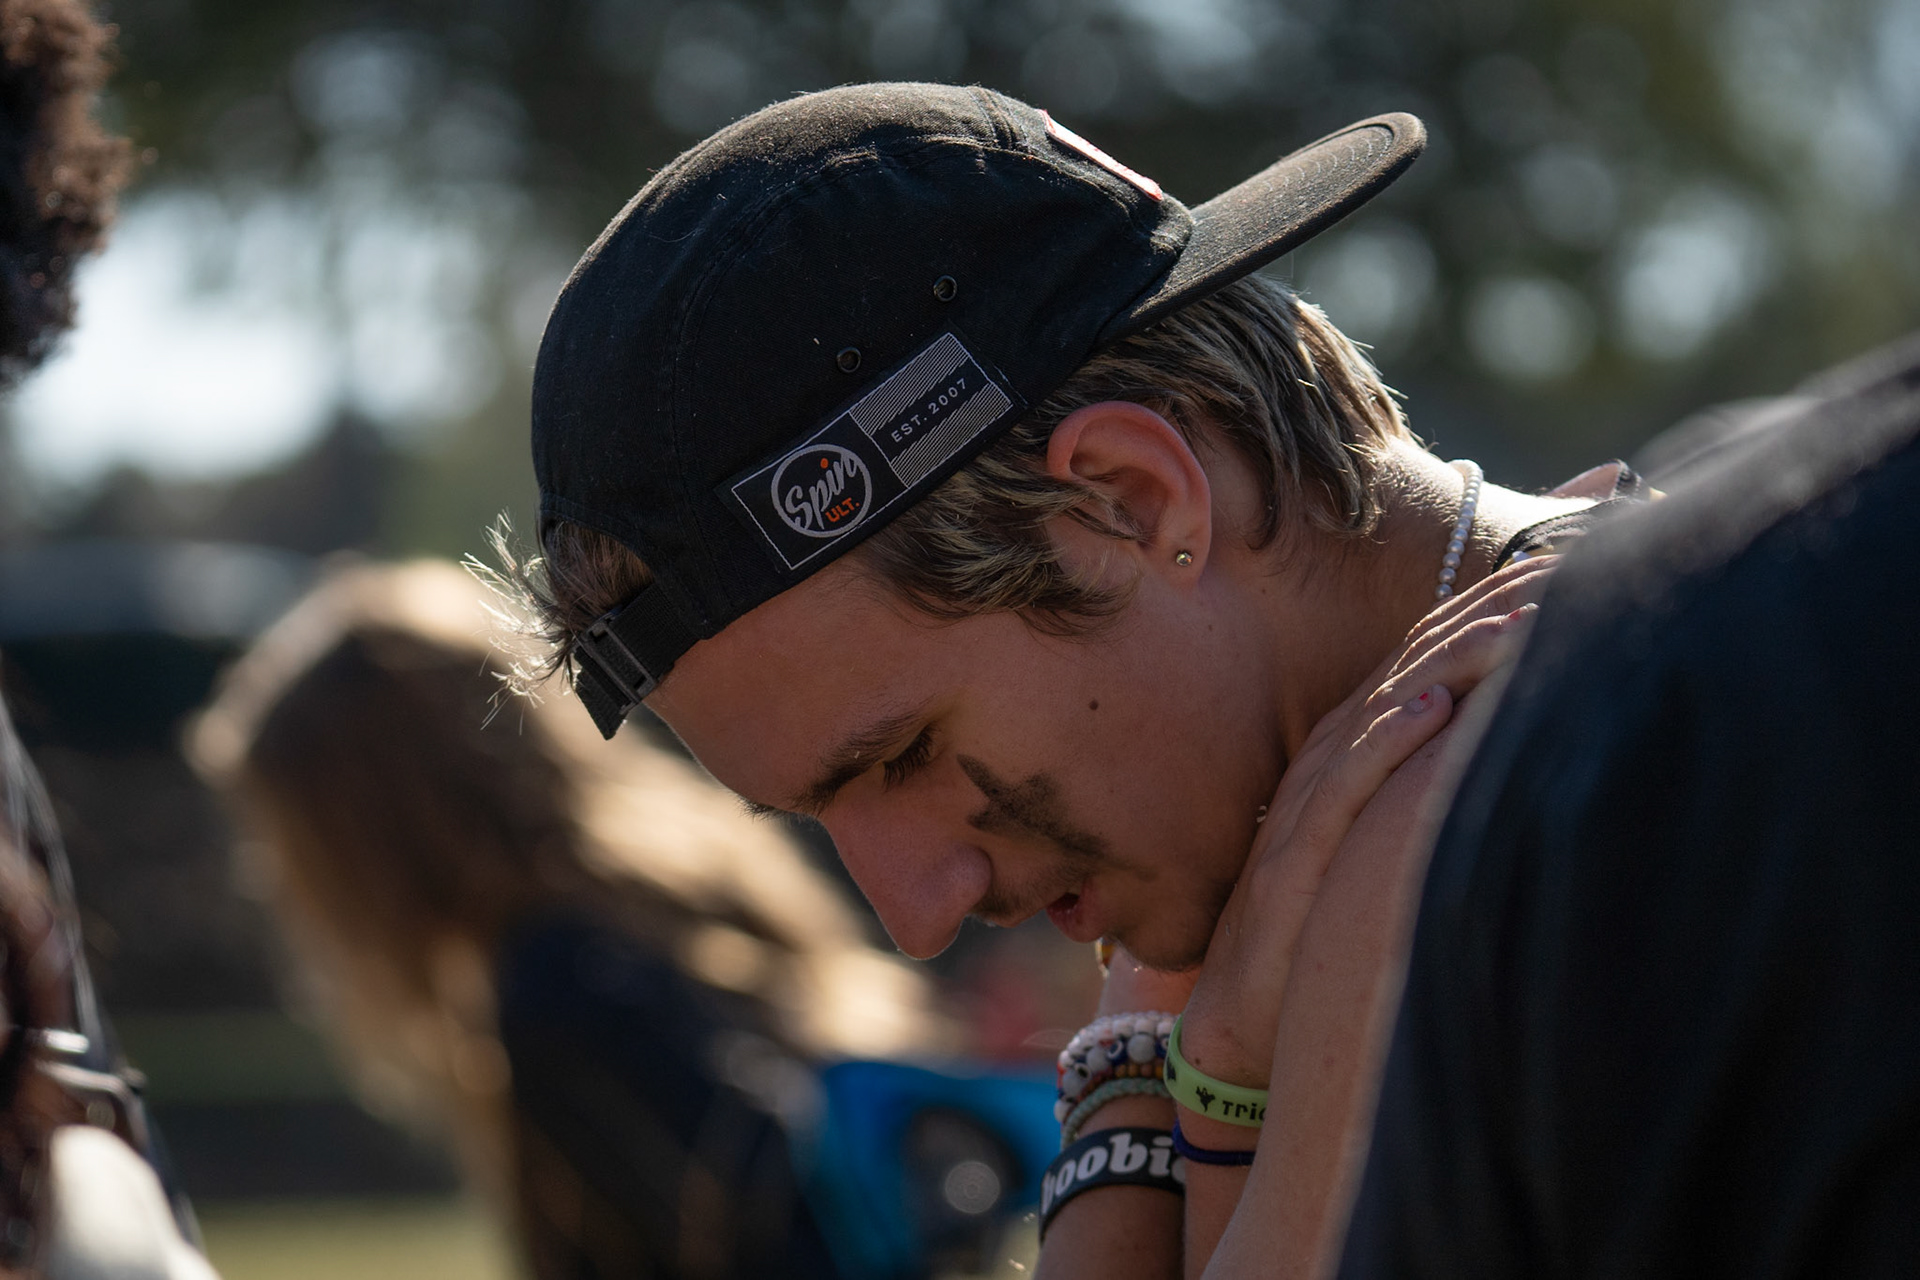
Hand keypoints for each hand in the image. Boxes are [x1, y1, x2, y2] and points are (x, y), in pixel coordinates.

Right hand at [1176, 556, 1556, 1088]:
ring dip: (1460, 653)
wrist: (1246, 1017)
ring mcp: (1312, 801)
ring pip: (1391, 704)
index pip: (1446, 648)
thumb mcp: (1406, 848)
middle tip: (1580, 544)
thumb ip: (1454, 791)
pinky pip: (1343, 787)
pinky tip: (1437, 704)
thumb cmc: (1331, 931)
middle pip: (1425, 654)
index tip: (1584, 542)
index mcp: (1370, 746)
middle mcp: (1340, 757)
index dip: (1508, 594)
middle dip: (1500, 599)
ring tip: (1531, 610)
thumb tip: (1530, 739)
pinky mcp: (1292, 855)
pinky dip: (1390, 739)